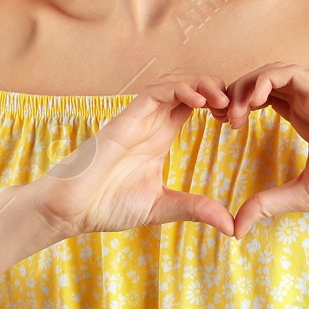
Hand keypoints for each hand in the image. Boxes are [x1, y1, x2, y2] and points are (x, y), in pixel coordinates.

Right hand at [32, 74, 237, 240]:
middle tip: (239, 104)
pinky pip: (154, 93)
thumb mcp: (162, 207)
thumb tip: (232, 226)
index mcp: (160, 135)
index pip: (194, 104)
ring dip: (201, 83)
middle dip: (216, 87)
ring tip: (223, 98)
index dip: (219, 102)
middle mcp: (151, 121)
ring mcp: (137, 118)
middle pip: (188, 86)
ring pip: (174, 82)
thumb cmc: (107, 205)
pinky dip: (178, 90)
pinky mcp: (124, 120)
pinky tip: (199, 101)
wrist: (69, 210)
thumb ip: (195, 209)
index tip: (239, 117)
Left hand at [221, 62, 308, 239]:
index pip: (265, 98)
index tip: (225, 124)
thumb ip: (267, 204)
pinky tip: (255, 102)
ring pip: (273, 71)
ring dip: (248, 85)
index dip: (240, 104)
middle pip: (263, 81)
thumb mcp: (299, 195)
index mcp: (304, 120)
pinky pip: (290, 73)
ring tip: (237, 112)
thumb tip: (236, 227)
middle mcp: (307, 105)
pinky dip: (266, 80)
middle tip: (222, 116)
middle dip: (236, 92)